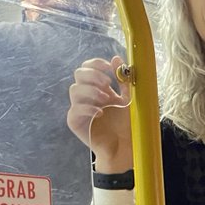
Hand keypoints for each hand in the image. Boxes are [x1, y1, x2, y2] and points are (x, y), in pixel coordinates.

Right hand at [67, 55, 133, 171]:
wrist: (124, 146)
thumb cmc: (127, 124)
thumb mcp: (129, 99)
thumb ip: (123, 80)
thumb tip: (117, 58)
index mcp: (99, 87)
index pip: (88, 67)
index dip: (96, 64)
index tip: (109, 68)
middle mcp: (87, 95)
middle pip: (79, 74)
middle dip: (93, 76)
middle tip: (107, 84)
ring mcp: (79, 107)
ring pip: (75, 89)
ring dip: (91, 91)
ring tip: (106, 100)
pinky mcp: (75, 121)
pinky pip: (75, 110)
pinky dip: (88, 108)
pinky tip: (100, 113)